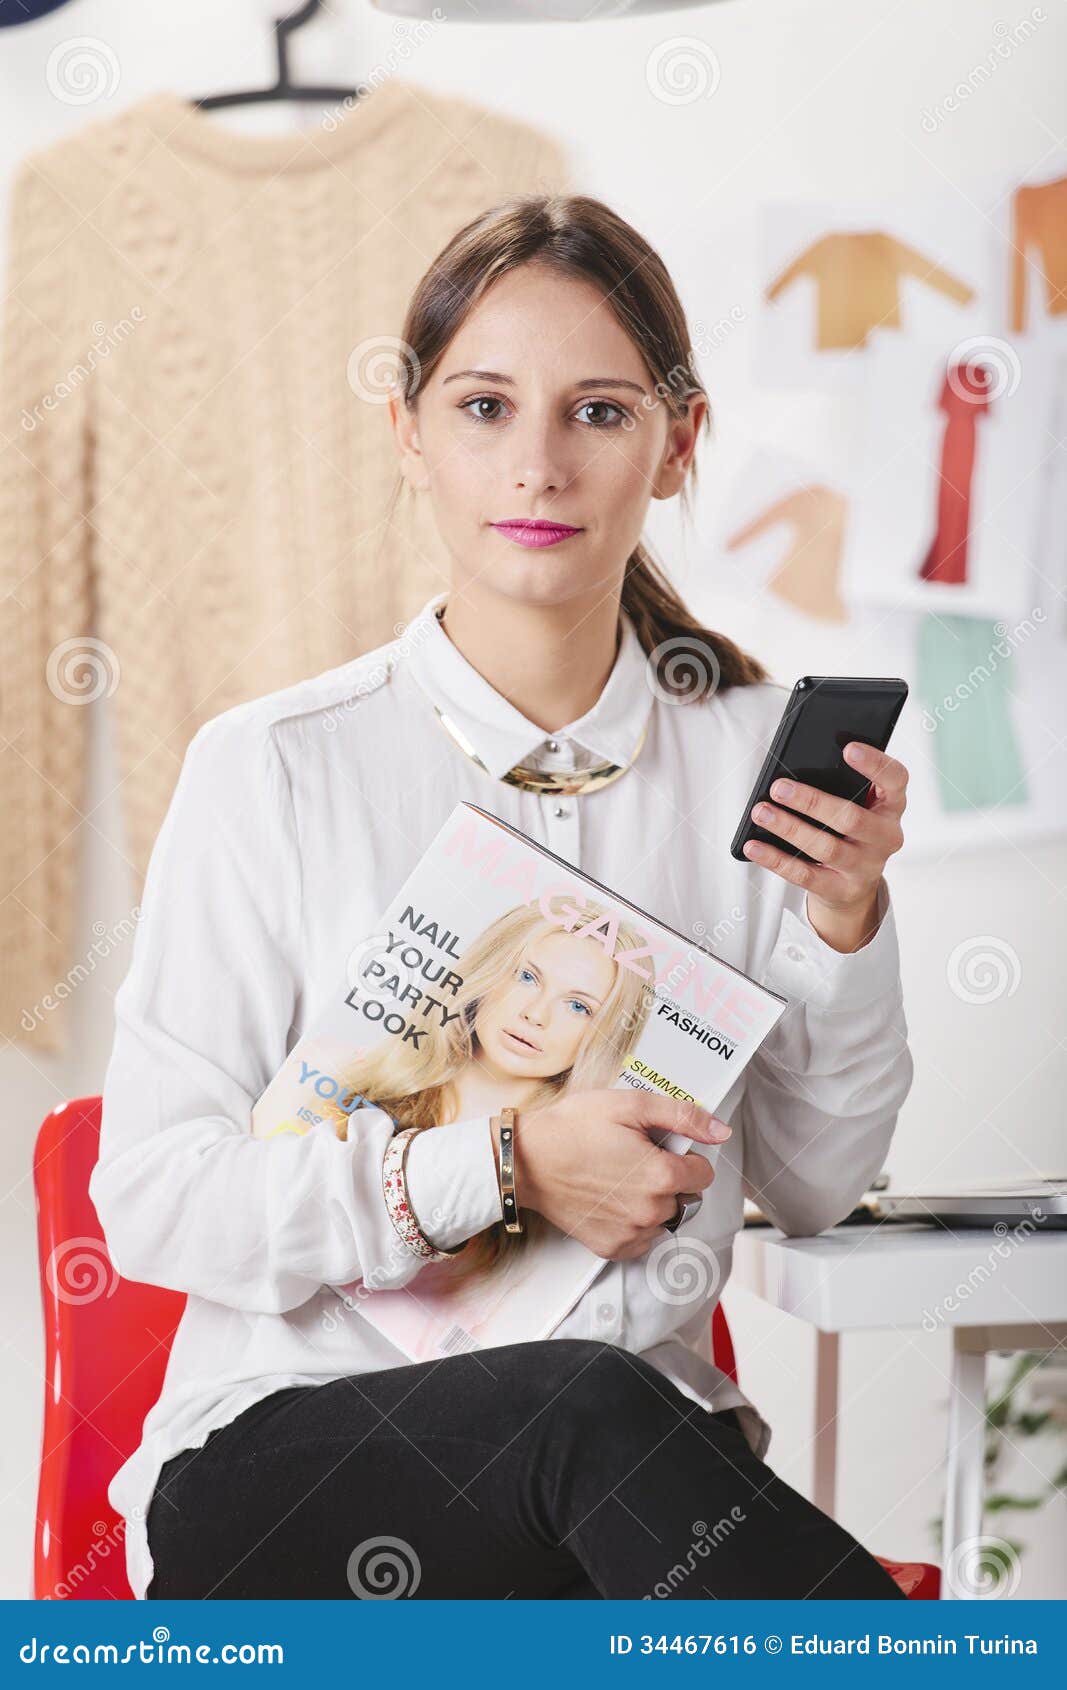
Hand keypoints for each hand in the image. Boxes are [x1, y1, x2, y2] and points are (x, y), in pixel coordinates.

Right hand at [496, 1091, 730, 1261]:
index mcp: (662, 1176)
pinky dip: (633, 1221)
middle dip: (668, 1178)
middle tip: (632, 1158)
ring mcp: (632, 1234)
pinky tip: (610, 1199)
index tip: (657, 1146)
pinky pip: (642, 1238)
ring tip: (617, 1178)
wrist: (525, 1161)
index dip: (684, 1155)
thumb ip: (682, 1116)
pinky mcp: (612, 1248)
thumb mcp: (629, 1105)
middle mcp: (651, 1211)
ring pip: (664, 1218)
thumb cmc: (574, 1127)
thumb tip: (721, 1131)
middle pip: (685, 1197)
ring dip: (652, 1201)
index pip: (703, 1174)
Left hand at [742, 740, 907, 951]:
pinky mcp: (842, 889)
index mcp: (891, 805)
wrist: (856, 885)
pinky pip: (805, 875)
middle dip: (812, 801)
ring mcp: (866, 866)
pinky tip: (754, 846)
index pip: (894, 779)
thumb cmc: (852, 830)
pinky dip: (776, 859)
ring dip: (789, 828)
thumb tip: (796, 770)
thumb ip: (842, 785)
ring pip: (826, 847)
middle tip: (779, 788)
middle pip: (851, 818)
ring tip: (761, 812)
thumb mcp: (859, 804)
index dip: (874, 763)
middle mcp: (886, 836)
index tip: (848, 748)